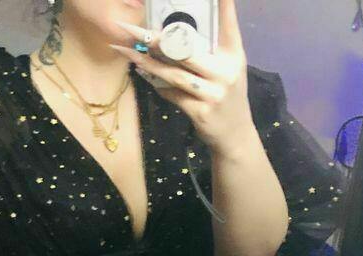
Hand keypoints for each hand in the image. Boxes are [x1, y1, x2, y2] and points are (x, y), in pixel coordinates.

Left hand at [109, 0, 255, 158]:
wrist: (235, 135)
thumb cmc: (228, 94)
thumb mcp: (230, 67)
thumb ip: (213, 48)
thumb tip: (178, 29)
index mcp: (234, 54)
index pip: (227, 23)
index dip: (223, 4)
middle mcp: (225, 71)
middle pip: (186, 50)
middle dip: (156, 39)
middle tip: (133, 29)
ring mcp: (213, 93)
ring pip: (174, 73)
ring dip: (147, 62)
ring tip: (127, 51)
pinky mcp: (200, 112)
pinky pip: (172, 94)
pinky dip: (157, 84)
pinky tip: (143, 73)